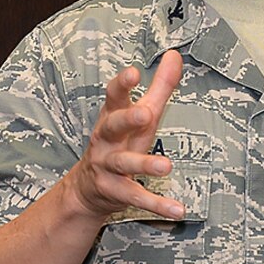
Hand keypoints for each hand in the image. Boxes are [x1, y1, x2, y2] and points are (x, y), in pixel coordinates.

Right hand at [62, 50, 184, 222]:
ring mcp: (107, 167)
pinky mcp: (115, 192)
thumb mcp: (139, 114)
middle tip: (145, 114)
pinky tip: (177, 209)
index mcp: (112, 117)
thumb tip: (176, 55)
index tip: (133, 72)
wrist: (87, 188)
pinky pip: (136, 197)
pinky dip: (156, 204)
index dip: (122, 85)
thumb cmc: (119, 142)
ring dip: (144, 165)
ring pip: (124, 164)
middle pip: (113, 126)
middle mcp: (106, 140)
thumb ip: (159, 87)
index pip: (114, 97)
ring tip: (165, 166)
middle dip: (127, 120)